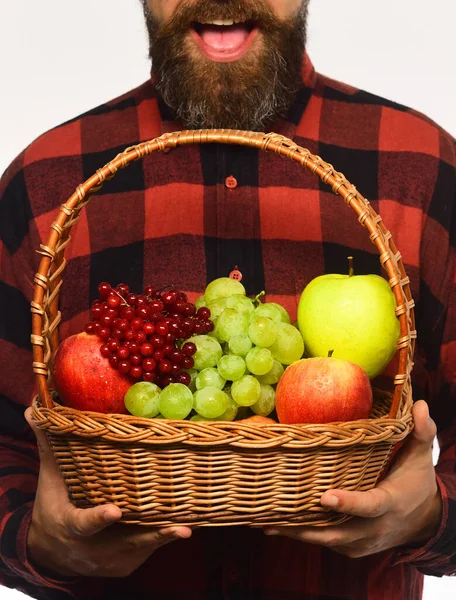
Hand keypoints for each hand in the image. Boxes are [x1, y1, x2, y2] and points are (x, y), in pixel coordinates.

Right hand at [25, 408, 191, 577]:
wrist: (55, 552)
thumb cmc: (55, 508)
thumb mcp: (50, 481)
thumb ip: (49, 448)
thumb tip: (35, 411)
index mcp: (71, 525)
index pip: (83, 522)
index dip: (99, 518)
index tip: (115, 511)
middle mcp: (92, 548)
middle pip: (123, 542)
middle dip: (149, 535)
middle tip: (177, 526)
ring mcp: (111, 559)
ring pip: (140, 548)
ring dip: (162, 537)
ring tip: (184, 526)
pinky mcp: (126, 563)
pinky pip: (147, 550)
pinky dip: (162, 539)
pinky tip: (183, 526)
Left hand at [264, 400, 441, 557]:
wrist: (423, 521)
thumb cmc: (416, 482)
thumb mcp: (421, 457)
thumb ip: (421, 432)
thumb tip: (421, 405)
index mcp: (390, 503)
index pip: (369, 505)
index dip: (348, 503)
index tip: (324, 497)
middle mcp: (374, 528)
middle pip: (338, 532)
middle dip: (307, 526)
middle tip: (275, 515)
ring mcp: (362, 542)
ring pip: (327, 540)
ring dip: (298, 533)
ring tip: (266, 521)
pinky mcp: (351, 548)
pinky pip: (326, 543)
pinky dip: (304, 535)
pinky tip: (279, 525)